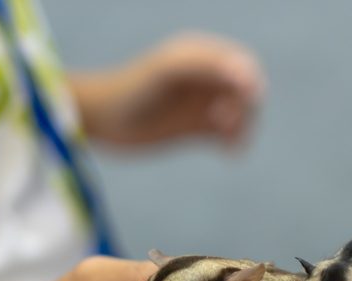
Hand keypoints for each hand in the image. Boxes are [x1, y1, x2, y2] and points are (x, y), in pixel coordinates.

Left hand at [71, 33, 263, 147]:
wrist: (101, 120)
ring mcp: (201, 104)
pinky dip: (234, 143)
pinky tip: (229, 154)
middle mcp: (205, 78)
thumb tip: (250, 78)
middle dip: (245, 110)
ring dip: (243, 129)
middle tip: (226, 125)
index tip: (244, 103)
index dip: (249, 85)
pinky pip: (227, 135)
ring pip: (240, 115)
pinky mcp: (195, 128)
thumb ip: (207, 67)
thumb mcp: (169, 72)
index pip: (244, 66)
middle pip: (246, 92)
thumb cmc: (132, 90)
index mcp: (201, 56)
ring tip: (230, 144)